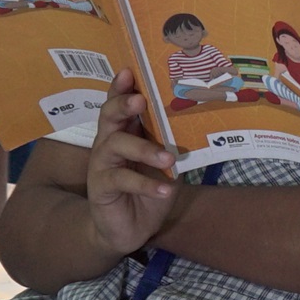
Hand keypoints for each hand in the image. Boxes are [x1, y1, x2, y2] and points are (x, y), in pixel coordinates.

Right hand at [86, 68, 180, 256]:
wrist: (129, 229)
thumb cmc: (148, 188)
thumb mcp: (164, 164)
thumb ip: (171, 143)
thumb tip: (198, 120)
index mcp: (125, 131)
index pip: (119, 103)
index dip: (121, 87)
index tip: (130, 71)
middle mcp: (108, 142)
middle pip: (109, 116)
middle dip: (123, 105)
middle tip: (140, 101)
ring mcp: (101, 164)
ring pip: (115, 145)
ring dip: (143, 149)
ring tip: (168, 160)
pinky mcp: (101, 187)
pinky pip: (121, 180)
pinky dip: (145, 185)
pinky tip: (164, 190)